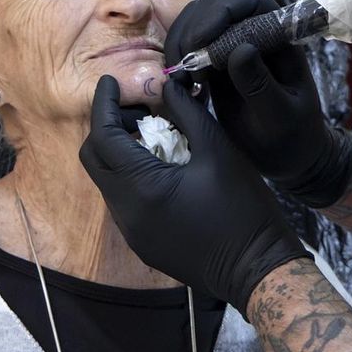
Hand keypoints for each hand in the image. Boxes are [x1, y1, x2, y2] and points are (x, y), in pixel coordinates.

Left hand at [79, 75, 310, 311]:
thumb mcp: (219, 150)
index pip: (103, 136)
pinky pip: (123, 202)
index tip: (110, 81)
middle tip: (137, 109)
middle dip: (108, 128)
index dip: (104, 104)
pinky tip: (162, 167)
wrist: (256, 269)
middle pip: (94, 160)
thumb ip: (187, 113)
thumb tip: (167, 84)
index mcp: (142, 188)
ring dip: (121, 154)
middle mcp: (126, 213)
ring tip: (154, 135)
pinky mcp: (142, 244)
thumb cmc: (244, 208)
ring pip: (107, 181)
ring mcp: (132, 232)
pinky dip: (132, 177)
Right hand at [164, 0, 351, 208]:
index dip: (223, 10)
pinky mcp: (213, 63)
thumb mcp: (280, 116)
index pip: (250, 0)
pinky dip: (177, 61)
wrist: (288, 159)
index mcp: (280, 36)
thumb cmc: (293, 138)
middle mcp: (254, 32)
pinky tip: (182, 87)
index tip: (202, 41)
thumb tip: (240, 48)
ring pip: (195, 22)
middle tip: (187, 69)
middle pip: (215, 5)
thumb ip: (261, 84)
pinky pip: (187, 47)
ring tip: (183, 81)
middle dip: (194, 30)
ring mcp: (231, 45)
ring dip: (180, 44)